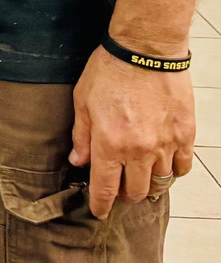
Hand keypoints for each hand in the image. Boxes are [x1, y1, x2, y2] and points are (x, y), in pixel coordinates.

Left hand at [70, 46, 194, 218]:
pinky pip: (183, 166)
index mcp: (110, 143)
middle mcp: (140, 150)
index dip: (100, 204)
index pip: (105, 187)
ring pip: (160, 182)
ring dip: (149, 183)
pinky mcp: (185, 135)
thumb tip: (78, 160)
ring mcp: (166, 144)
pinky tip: (164, 165)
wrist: (145, 50)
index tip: (98, 211)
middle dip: (125, 196)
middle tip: (118, 190)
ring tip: (140, 177)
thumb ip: (81, 135)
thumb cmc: (109, 71)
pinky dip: (174, 170)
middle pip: (136, 191)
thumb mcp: (82, 101)